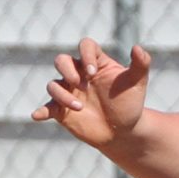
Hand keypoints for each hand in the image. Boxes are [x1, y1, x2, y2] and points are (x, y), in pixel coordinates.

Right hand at [32, 37, 153, 150]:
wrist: (123, 131)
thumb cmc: (130, 103)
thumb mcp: (137, 83)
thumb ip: (140, 64)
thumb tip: (137, 47)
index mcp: (95, 63)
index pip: (85, 46)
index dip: (86, 55)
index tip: (93, 72)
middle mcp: (78, 74)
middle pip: (61, 60)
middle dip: (67, 69)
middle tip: (80, 83)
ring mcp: (69, 92)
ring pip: (53, 84)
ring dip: (63, 94)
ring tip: (79, 107)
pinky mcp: (62, 110)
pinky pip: (47, 107)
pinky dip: (41, 111)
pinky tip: (38, 115)